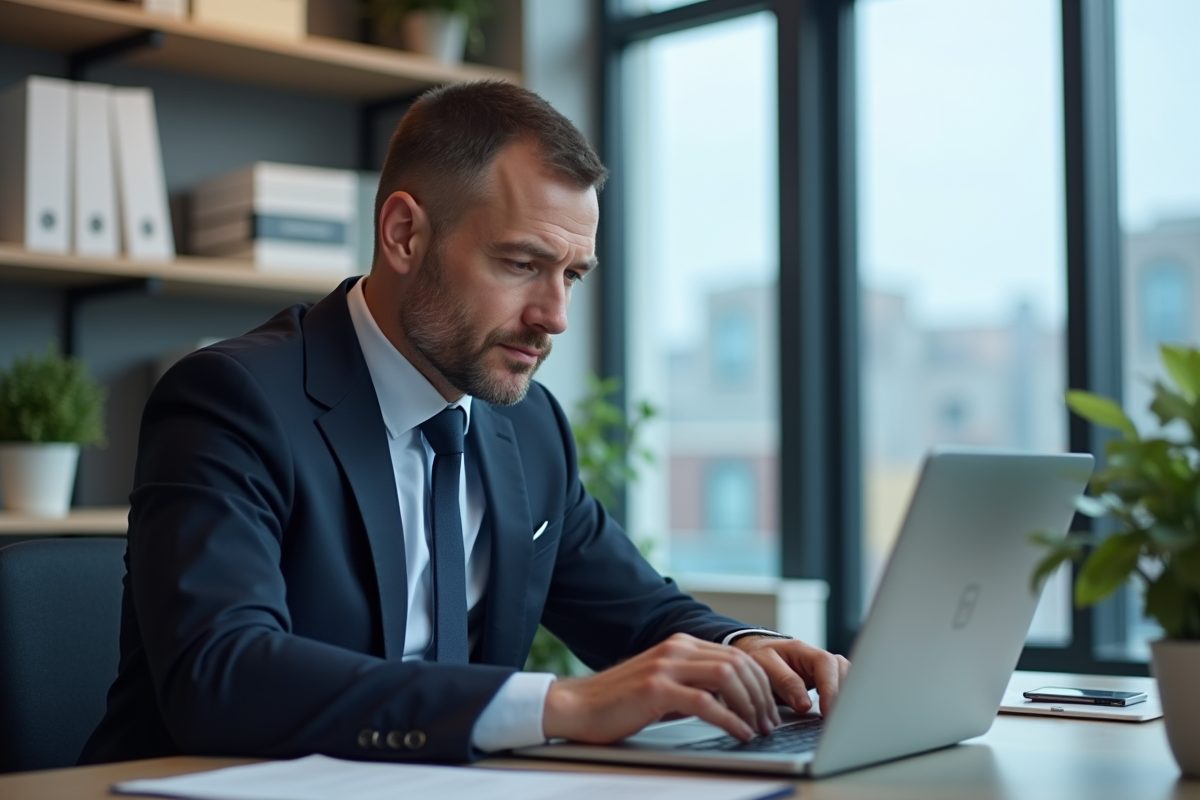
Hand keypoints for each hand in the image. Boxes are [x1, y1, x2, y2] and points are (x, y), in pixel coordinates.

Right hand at [542, 633, 782, 743]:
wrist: (577, 706)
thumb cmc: (620, 703)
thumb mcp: (664, 686)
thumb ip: (695, 685)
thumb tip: (733, 703)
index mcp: (680, 644)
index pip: (736, 655)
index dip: (761, 683)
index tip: (769, 709)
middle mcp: (676, 649)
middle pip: (737, 663)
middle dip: (761, 695)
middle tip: (770, 723)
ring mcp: (665, 666)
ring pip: (727, 677)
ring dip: (750, 705)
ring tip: (757, 729)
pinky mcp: (656, 689)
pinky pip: (706, 702)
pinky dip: (730, 719)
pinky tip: (739, 733)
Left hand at [730, 636, 849, 716]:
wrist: (754, 653)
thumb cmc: (758, 657)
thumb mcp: (763, 664)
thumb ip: (784, 682)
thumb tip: (805, 705)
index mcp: (802, 650)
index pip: (826, 664)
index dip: (830, 689)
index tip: (827, 712)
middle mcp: (817, 659)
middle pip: (843, 671)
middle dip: (844, 695)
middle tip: (838, 721)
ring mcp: (822, 671)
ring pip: (846, 680)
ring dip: (845, 698)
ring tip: (839, 721)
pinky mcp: (823, 683)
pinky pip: (840, 689)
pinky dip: (841, 702)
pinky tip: (836, 717)